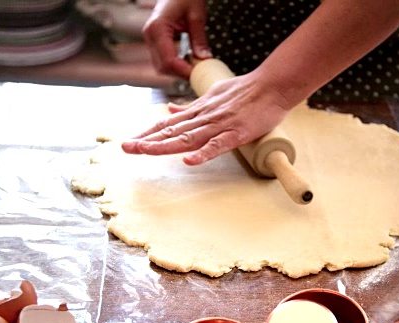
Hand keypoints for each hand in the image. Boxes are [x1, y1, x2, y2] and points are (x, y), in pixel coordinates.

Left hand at [122, 72, 292, 164]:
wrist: (272, 85)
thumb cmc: (246, 90)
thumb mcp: (212, 94)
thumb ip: (192, 105)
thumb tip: (171, 108)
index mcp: (199, 110)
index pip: (169, 123)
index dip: (149, 132)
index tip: (132, 141)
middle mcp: (205, 117)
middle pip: (172, 131)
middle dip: (148, 139)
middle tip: (127, 147)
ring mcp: (220, 125)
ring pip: (188, 137)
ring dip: (165, 145)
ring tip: (145, 151)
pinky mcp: (236, 133)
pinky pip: (217, 145)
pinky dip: (203, 153)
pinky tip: (189, 161)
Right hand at [142, 0, 211, 77]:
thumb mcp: (196, 15)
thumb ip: (199, 39)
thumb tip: (204, 59)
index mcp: (158, 28)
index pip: (169, 60)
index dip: (183, 71)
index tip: (198, 75)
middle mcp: (150, 35)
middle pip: (163, 66)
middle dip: (181, 74)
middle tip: (199, 74)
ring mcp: (150, 38)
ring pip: (161, 66)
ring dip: (177, 71)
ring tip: (195, 68)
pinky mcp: (154, 40)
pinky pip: (162, 59)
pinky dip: (175, 64)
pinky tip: (188, 61)